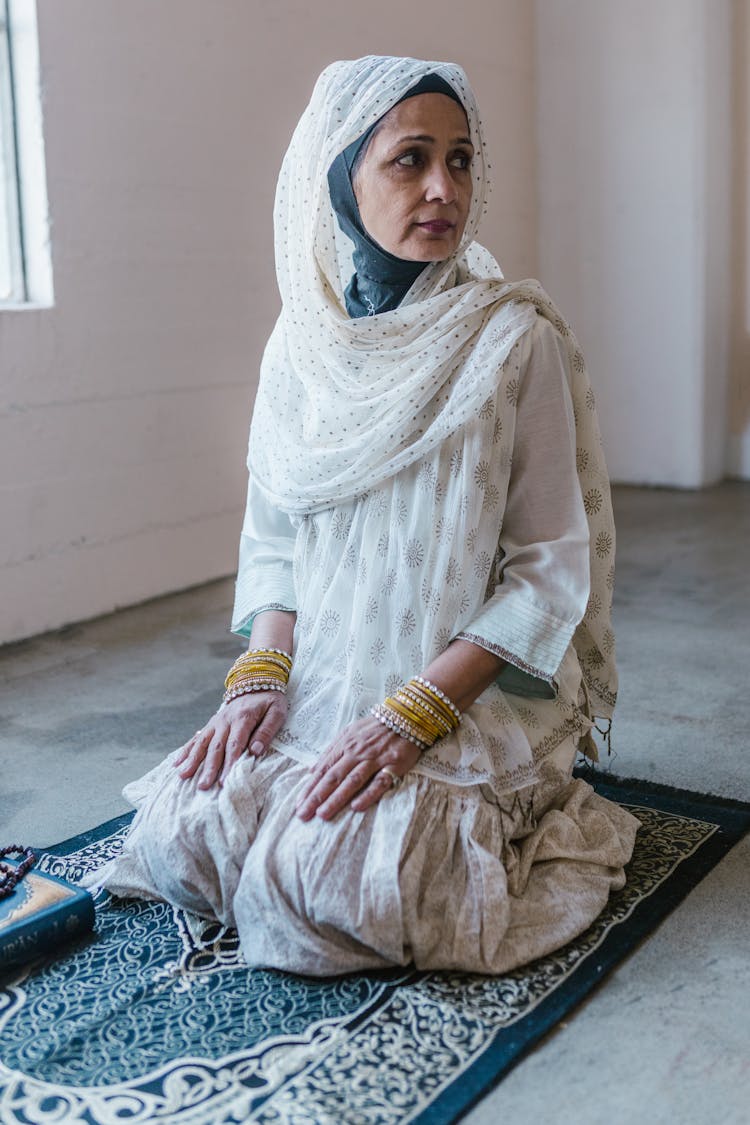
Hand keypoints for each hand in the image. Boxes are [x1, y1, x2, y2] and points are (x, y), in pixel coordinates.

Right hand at [173, 692, 287, 788]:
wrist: (257, 680)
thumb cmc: (270, 700)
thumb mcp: (277, 712)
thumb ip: (267, 731)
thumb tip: (256, 751)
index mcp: (243, 718)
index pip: (235, 744)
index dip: (229, 763)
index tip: (225, 780)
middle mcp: (225, 721)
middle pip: (216, 747)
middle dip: (209, 768)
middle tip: (203, 786)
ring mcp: (216, 722)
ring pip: (202, 743)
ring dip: (193, 760)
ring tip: (183, 776)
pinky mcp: (211, 724)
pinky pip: (197, 738)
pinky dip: (186, 751)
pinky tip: (177, 763)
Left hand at [295, 715, 420, 820]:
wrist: (408, 716)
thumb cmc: (375, 727)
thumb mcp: (349, 733)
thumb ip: (331, 752)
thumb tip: (311, 771)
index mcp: (345, 744)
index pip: (323, 769)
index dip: (310, 787)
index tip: (298, 804)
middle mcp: (357, 752)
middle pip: (333, 777)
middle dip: (316, 796)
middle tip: (303, 814)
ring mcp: (375, 758)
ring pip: (352, 781)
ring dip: (337, 798)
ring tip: (322, 814)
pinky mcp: (393, 765)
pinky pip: (380, 782)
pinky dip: (368, 794)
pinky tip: (356, 807)